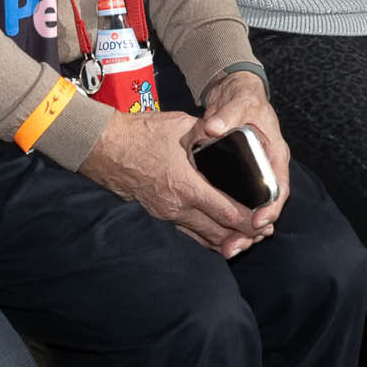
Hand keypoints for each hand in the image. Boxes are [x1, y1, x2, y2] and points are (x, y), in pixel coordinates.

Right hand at [79, 110, 262, 254]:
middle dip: (242, 237)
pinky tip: (216, 237)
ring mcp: (165, 215)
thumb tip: (227, 130)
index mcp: (187, 186)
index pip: (226, 213)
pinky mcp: (156, 215)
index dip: (249, 221)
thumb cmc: (139, 133)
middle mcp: (177, 207)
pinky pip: (186, 234)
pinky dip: (204, 238)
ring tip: (244, 240)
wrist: (102, 147)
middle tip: (261, 235)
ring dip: (224, 241)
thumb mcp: (179, 125)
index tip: (264, 223)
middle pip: (218, 234)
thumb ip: (207, 131)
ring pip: (201, 239)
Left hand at [197, 70, 289, 232]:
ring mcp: (254, 173)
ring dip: (241, 229)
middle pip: (267, 205)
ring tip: (227, 248)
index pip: (280, 187)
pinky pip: (239, 201)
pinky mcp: (240, 176)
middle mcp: (268, 167)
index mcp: (275, 153)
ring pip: (252, 207)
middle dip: (253, 229)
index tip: (257, 222)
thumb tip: (212, 128)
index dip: (271, 208)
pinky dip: (231, 217)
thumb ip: (227, 114)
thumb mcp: (238, 102)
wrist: (236, 92)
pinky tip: (218, 234)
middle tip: (236, 245)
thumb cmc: (243, 97)